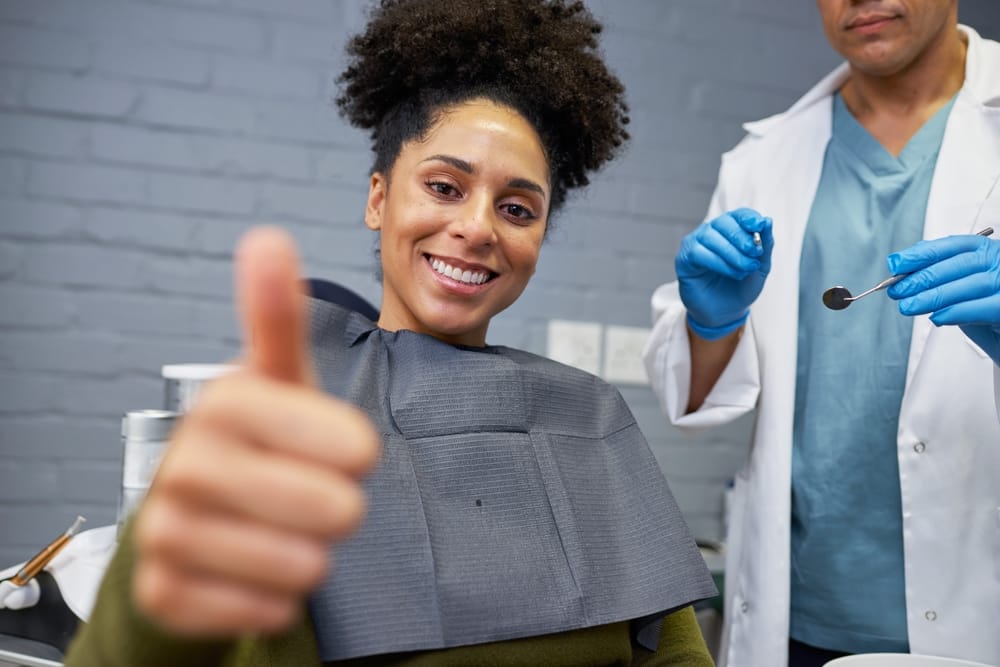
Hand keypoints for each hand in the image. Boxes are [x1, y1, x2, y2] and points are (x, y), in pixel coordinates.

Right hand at [132, 227, 380, 636]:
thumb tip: (266, 237)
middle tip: (315, 496)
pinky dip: (278, 601)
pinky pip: (264, 612)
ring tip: (286, 533)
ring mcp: (168, 532)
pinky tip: (260, 574)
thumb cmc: (260, 440)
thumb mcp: (278, 379)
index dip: (358, 455)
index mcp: (226, 404)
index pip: (348, 446)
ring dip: (311, 557)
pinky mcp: (165, 594)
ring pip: (302, 568)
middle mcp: (185, 465)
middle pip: (333, 512)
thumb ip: (277, 317)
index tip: (349, 452)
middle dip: (339, 510)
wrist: (198, 516)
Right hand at [675, 208, 772, 339]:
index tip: (759, 225)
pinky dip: (718, 263)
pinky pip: (699, 253)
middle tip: (754, 255)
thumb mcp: (760, 267)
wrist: (725, 312)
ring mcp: (695, 243)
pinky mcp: (684, 258)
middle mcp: (711, 232)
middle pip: (724, 222)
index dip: (748, 217)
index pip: (738, 214)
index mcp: (731, 230)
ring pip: (711, 237)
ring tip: (744, 270)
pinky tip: (731, 273)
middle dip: (742, 238)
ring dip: (732, 254)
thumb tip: (767, 221)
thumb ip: (765, 245)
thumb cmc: (740, 287)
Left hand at [887, 232, 999, 364]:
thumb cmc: (986, 308)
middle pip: (958, 265)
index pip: (952, 246)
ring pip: (967, 285)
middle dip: (921, 278)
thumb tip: (905, 266)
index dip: (921, 254)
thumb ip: (941, 271)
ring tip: (908, 306)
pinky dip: (956, 312)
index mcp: (988, 251)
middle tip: (896, 290)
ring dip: (932, 297)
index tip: (896, 264)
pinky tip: (937, 317)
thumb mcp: (962, 285)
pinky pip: (981, 307)